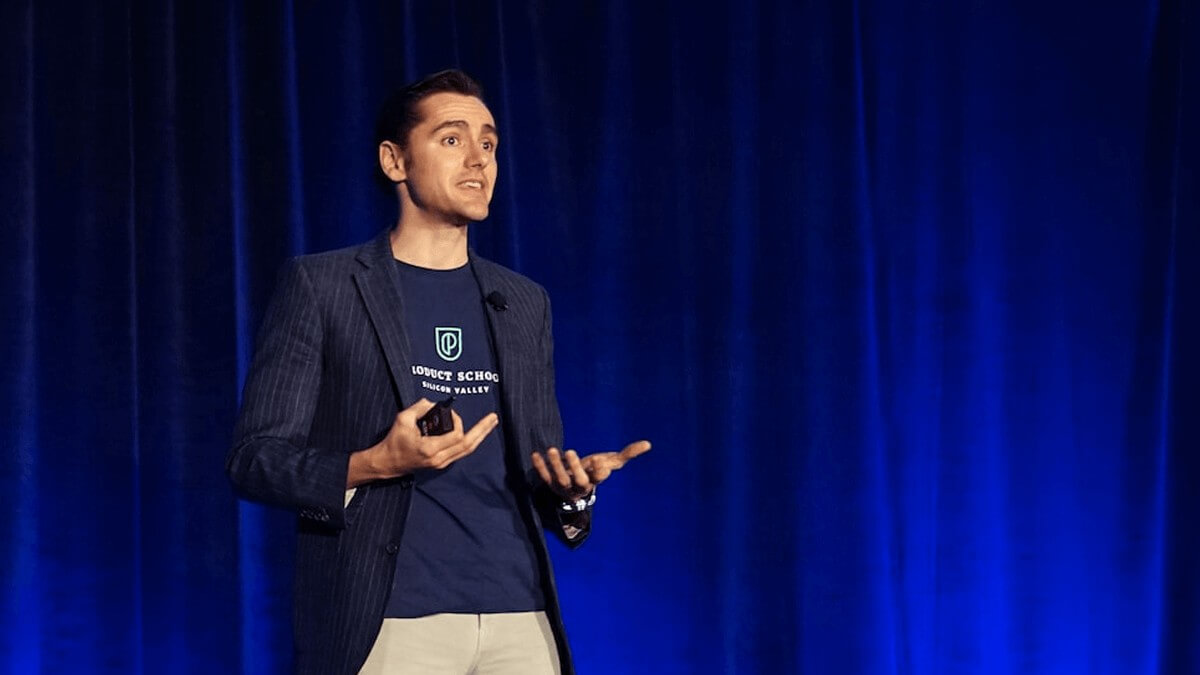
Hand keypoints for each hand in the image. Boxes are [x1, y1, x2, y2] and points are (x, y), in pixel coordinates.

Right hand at [350, 399, 498, 485]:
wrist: (388, 463)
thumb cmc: (394, 441)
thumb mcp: (403, 419)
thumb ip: (419, 407)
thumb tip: (433, 403)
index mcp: (430, 449)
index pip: (456, 435)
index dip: (457, 421)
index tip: (450, 413)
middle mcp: (439, 459)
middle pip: (468, 445)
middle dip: (482, 430)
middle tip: (493, 418)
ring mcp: (441, 463)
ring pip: (467, 450)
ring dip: (480, 436)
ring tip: (490, 424)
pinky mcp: (441, 464)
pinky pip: (461, 452)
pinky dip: (470, 441)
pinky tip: (477, 433)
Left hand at [531, 440, 651, 501]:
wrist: (574, 487)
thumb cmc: (595, 471)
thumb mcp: (610, 462)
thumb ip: (627, 454)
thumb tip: (648, 444)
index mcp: (595, 480)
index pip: (599, 478)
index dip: (599, 471)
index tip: (600, 461)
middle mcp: (580, 486)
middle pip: (578, 481)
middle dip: (574, 467)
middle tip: (571, 451)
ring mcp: (564, 487)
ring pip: (559, 480)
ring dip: (555, 466)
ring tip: (552, 449)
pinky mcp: (551, 484)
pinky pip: (544, 477)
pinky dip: (539, 467)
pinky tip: (535, 454)